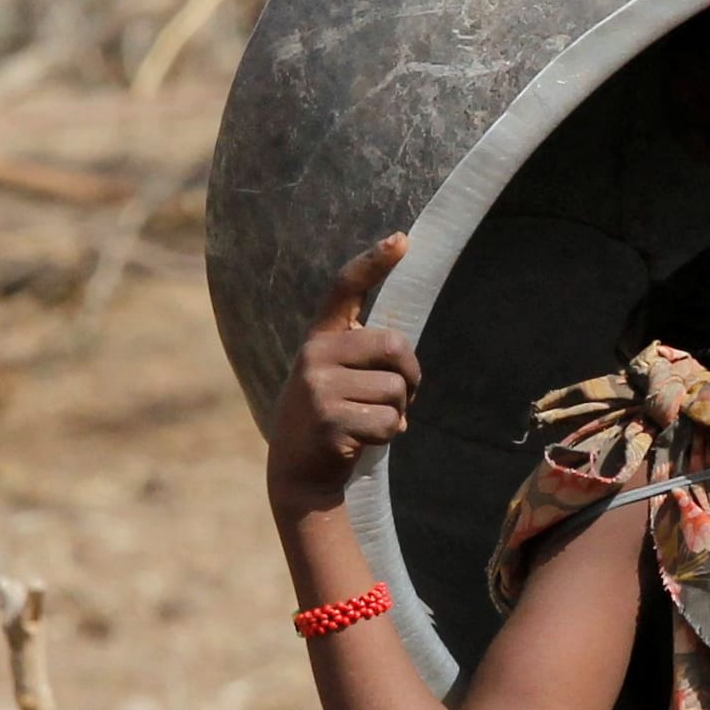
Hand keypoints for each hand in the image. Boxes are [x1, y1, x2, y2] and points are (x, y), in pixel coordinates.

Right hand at [267, 233, 421, 515]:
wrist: (297, 471)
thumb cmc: (330, 415)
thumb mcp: (333, 375)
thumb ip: (359, 355)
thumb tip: (403, 355)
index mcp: (320, 338)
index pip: (346, 288)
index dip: (374, 261)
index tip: (402, 238)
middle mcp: (315, 355)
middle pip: (394, 345)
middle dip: (412, 373)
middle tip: (407, 394)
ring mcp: (319, 388)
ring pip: (397, 390)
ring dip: (400, 412)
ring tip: (370, 421)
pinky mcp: (330, 421)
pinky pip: (390, 421)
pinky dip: (390, 435)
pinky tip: (362, 441)